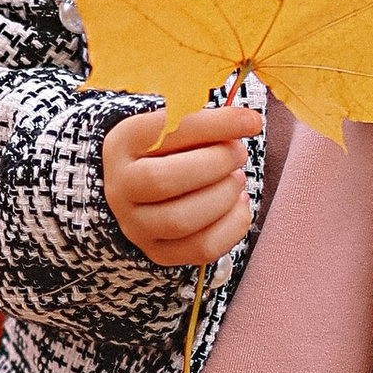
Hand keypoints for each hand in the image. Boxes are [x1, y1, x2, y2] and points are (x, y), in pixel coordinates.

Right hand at [104, 95, 262, 263]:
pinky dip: (232, 225)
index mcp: (123, 144)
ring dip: (223, 196)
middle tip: (238, 153)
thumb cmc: (168, 151)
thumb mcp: (175, 126)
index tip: (251, 120)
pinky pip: (202, 249)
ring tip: (236, 179)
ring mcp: (137, 225)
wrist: (142, 190)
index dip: (213, 125)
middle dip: (216, 164)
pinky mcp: (159, 252)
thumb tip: (248, 122)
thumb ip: (205, 122)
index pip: (164, 130)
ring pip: (181, 220)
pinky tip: (238, 204)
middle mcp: (121, 187)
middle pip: (165, 180)